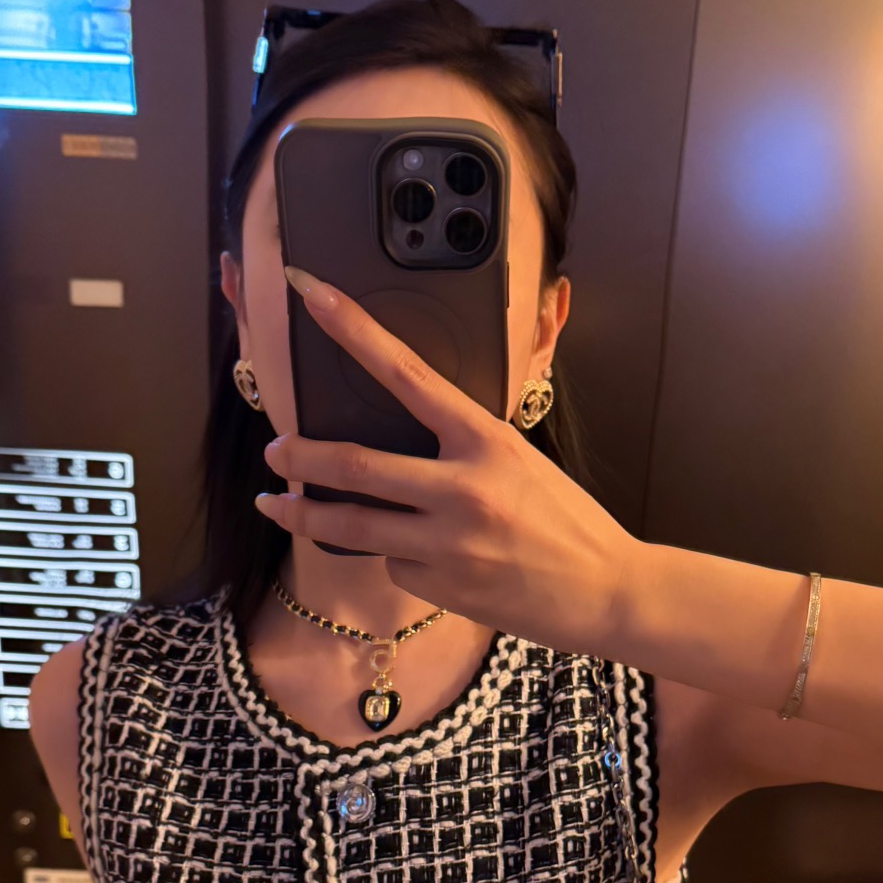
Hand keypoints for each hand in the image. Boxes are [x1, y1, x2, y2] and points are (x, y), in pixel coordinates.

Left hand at [256, 267, 642, 656]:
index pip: (406, 372)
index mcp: (486, 439)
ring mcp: (448, 543)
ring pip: (353, 526)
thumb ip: (463, 447)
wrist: (607, 591)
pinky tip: (433, 564)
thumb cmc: (567, 521)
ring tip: (276, 504)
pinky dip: (396, 559)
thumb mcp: (520, 461)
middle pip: (356, 465)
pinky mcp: (442, 588)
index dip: (352, 329)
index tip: (309, 292)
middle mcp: (463, 487)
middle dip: (300, 456)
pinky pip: (394, 565)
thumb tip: (402, 440)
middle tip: (274, 449)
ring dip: (303, 514)